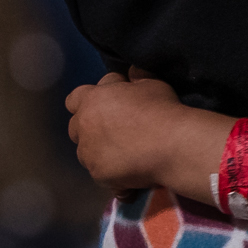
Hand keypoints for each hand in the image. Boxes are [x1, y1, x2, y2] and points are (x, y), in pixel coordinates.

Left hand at [65, 72, 205, 195]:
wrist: (172, 146)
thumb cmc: (162, 110)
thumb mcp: (151, 84)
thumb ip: (136, 77)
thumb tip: (132, 72)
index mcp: (92, 99)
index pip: (74, 99)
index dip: (89, 102)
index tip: (107, 107)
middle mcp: (84, 126)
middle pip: (77, 128)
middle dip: (91, 129)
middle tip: (115, 132)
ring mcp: (89, 153)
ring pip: (86, 153)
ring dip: (99, 152)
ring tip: (122, 155)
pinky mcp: (99, 175)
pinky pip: (101, 174)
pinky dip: (112, 174)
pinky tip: (129, 174)